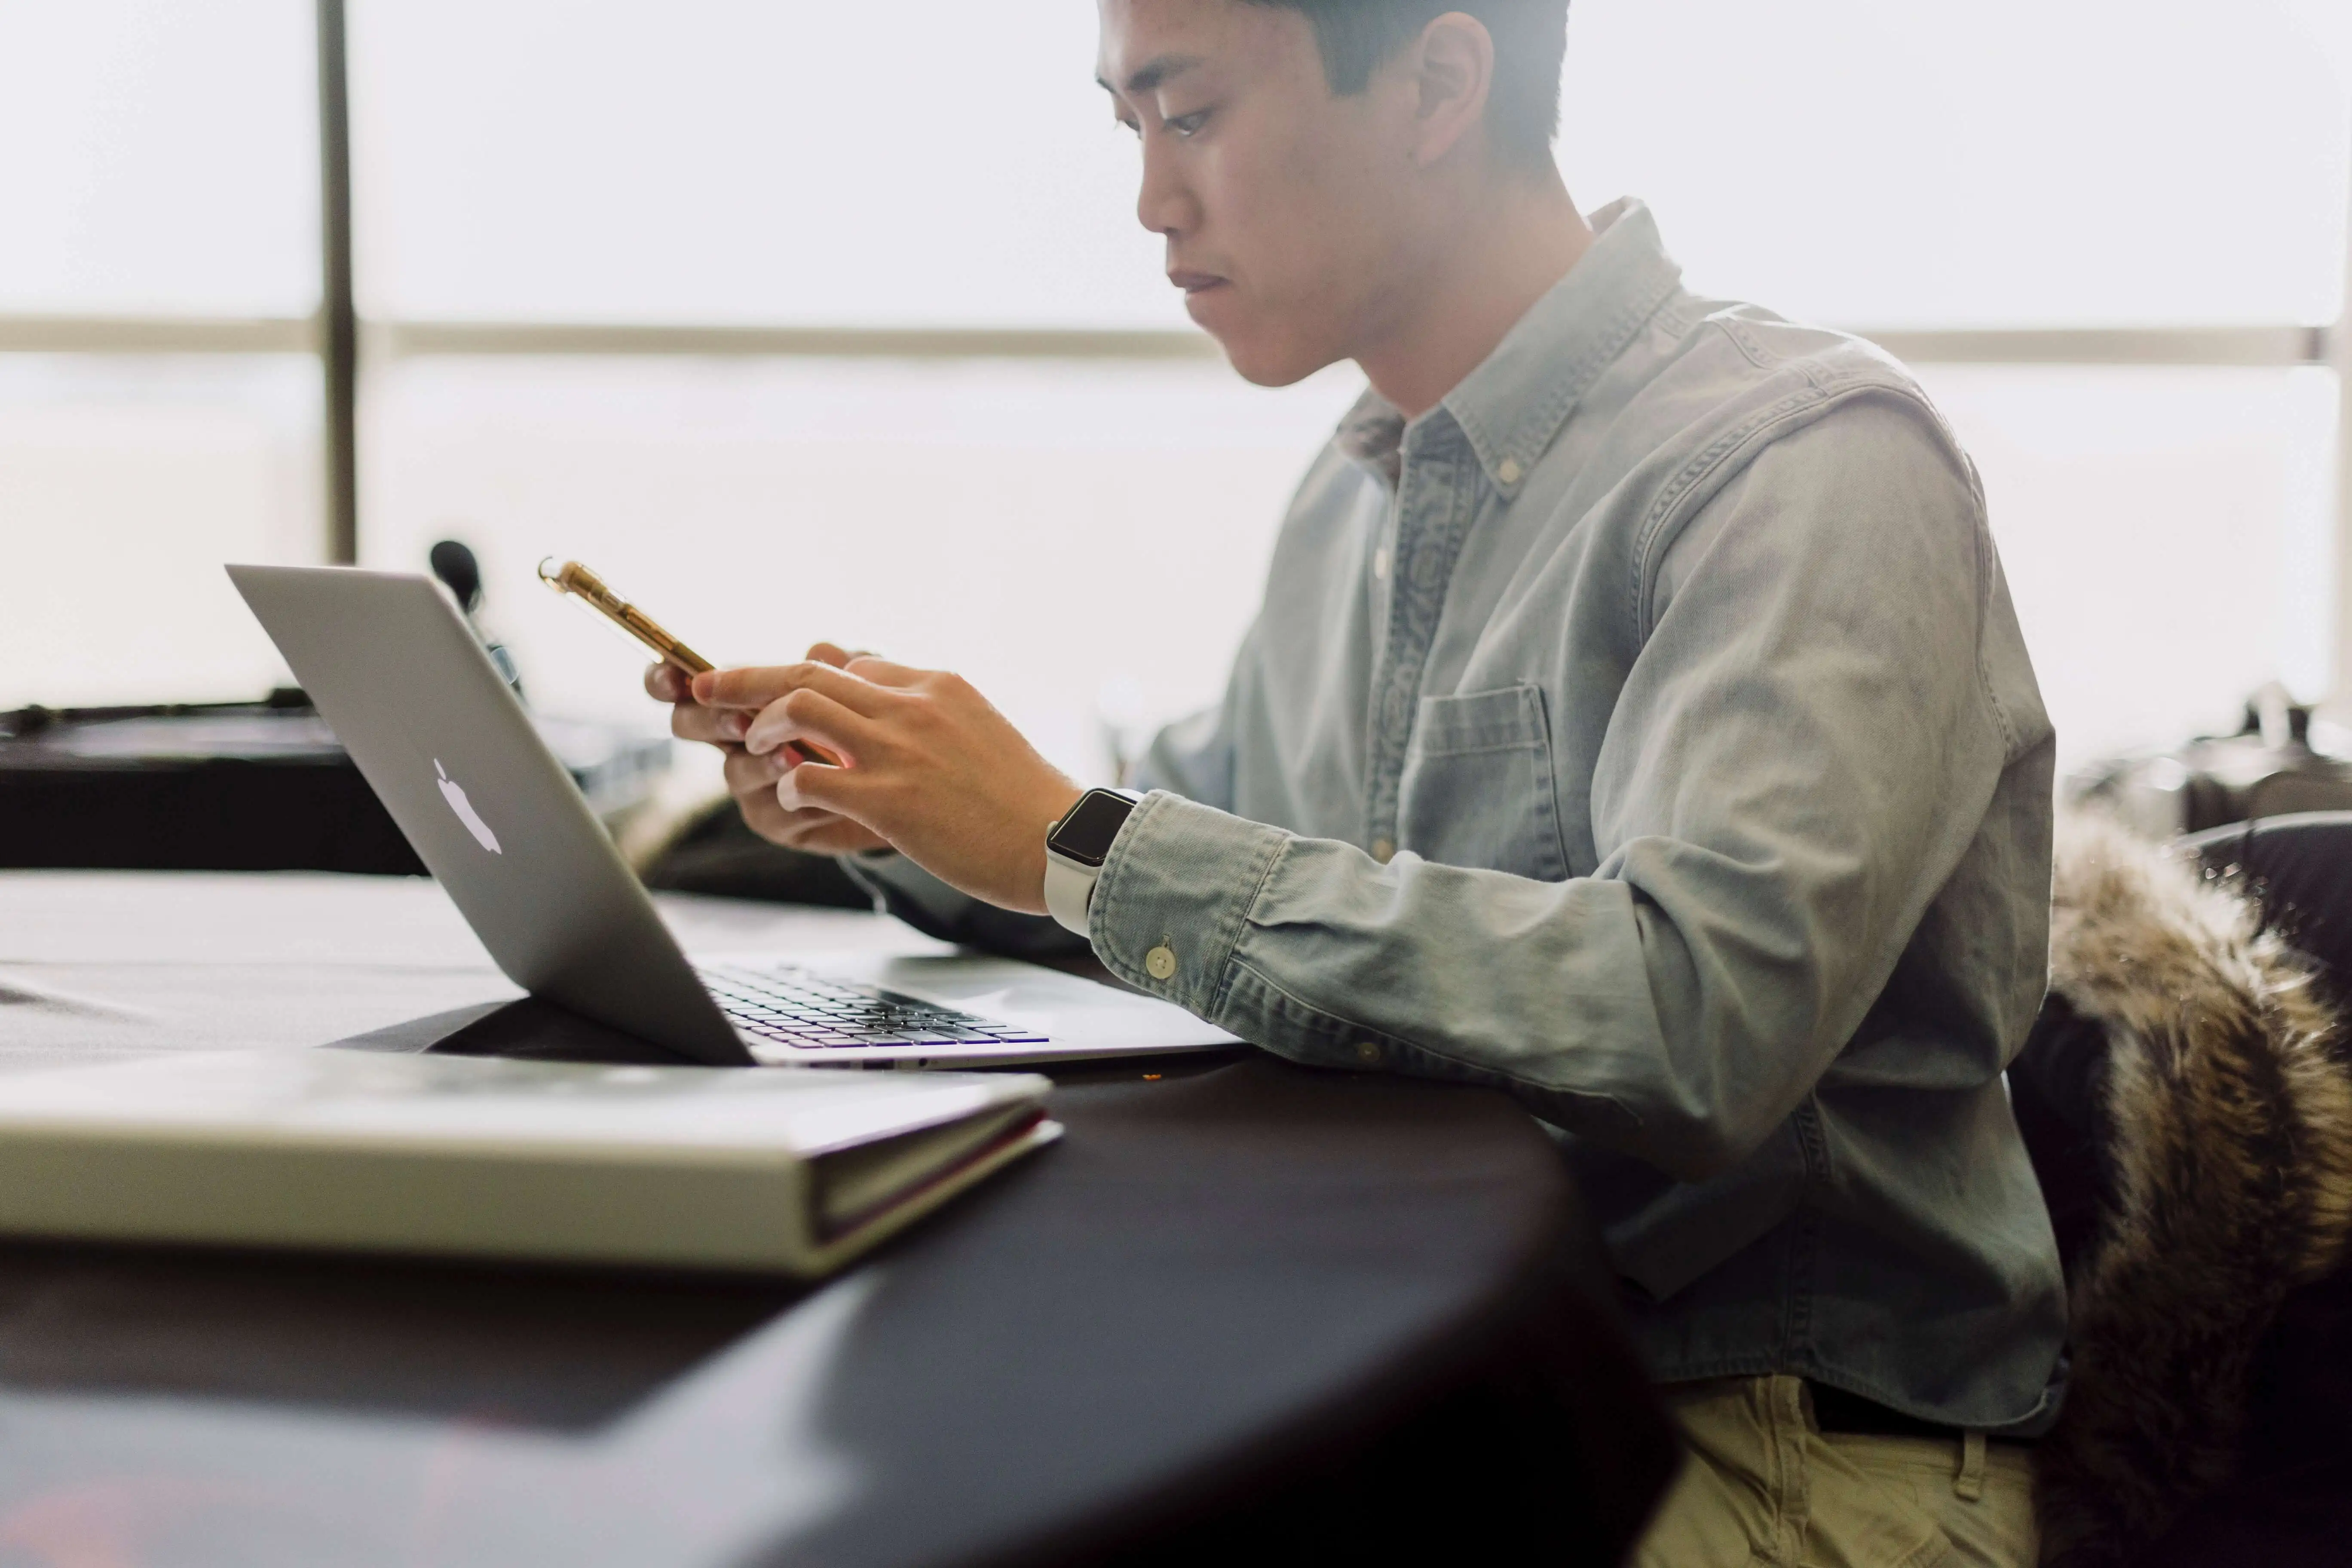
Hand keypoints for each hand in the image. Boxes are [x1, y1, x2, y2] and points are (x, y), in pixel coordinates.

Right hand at [646, 644, 889, 855]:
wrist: (903, 787)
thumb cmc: (874, 726)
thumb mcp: (866, 687)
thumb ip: (842, 666)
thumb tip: (821, 649)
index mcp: (745, 697)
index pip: (687, 683)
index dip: (666, 678)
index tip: (672, 676)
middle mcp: (738, 738)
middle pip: (690, 725)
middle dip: (710, 720)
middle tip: (741, 721)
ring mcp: (753, 781)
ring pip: (734, 771)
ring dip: (761, 763)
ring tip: (793, 757)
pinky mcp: (777, 820)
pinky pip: (773, 811)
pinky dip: (801, 800)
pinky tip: (831, 795)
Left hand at [696, 656, 1082, 913]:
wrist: (1060, 842)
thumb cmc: (1025, 801)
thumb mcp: (980, 731)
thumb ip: (932, 715)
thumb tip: (890, 708)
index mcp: (937, 686)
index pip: (854, 664)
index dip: (808, 679)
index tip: (781, 696)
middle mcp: (913, 706)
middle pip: (810, 670)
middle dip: (746, 676)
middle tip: (706, 685)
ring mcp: (898, 751)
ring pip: (800, 709)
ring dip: (763, 727)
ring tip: (755, 748)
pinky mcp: (889, 800)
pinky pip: (810, 777)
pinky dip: (790, 786)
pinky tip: (796, 800)